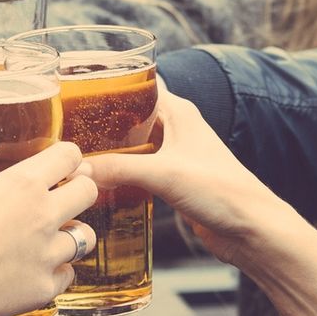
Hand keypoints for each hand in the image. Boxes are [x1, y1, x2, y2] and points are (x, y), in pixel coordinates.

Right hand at [0, 141, 96, 315]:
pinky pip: (68, 275)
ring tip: (55, 240)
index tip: (61, 166)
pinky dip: (58, 273)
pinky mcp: (45, 287)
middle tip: (63, 199)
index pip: (68, 156)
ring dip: (73, 236)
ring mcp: (48, 253)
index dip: (67, 159)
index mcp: (19, 184)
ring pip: (87, 237)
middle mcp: (43, 214)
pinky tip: (40, 273)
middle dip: (80, 192)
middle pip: (89, 191)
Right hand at [87, 88, 291, 265]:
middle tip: (66, 130)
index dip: (108, 86)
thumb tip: (79, 169)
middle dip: (101, 122)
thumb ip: (119, 167)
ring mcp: (175, 156)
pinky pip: (139, 170)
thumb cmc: (222, 191)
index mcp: (178, 112)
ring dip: (110, 150)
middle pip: (130, 116)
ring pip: (133, 144)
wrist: (250, 230)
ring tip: (76, 156)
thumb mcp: (163, 173)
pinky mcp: (173, 181)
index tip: (76, 91)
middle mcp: (176, 128)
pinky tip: (99, 183)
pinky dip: (120, 173)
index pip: (138, 86)